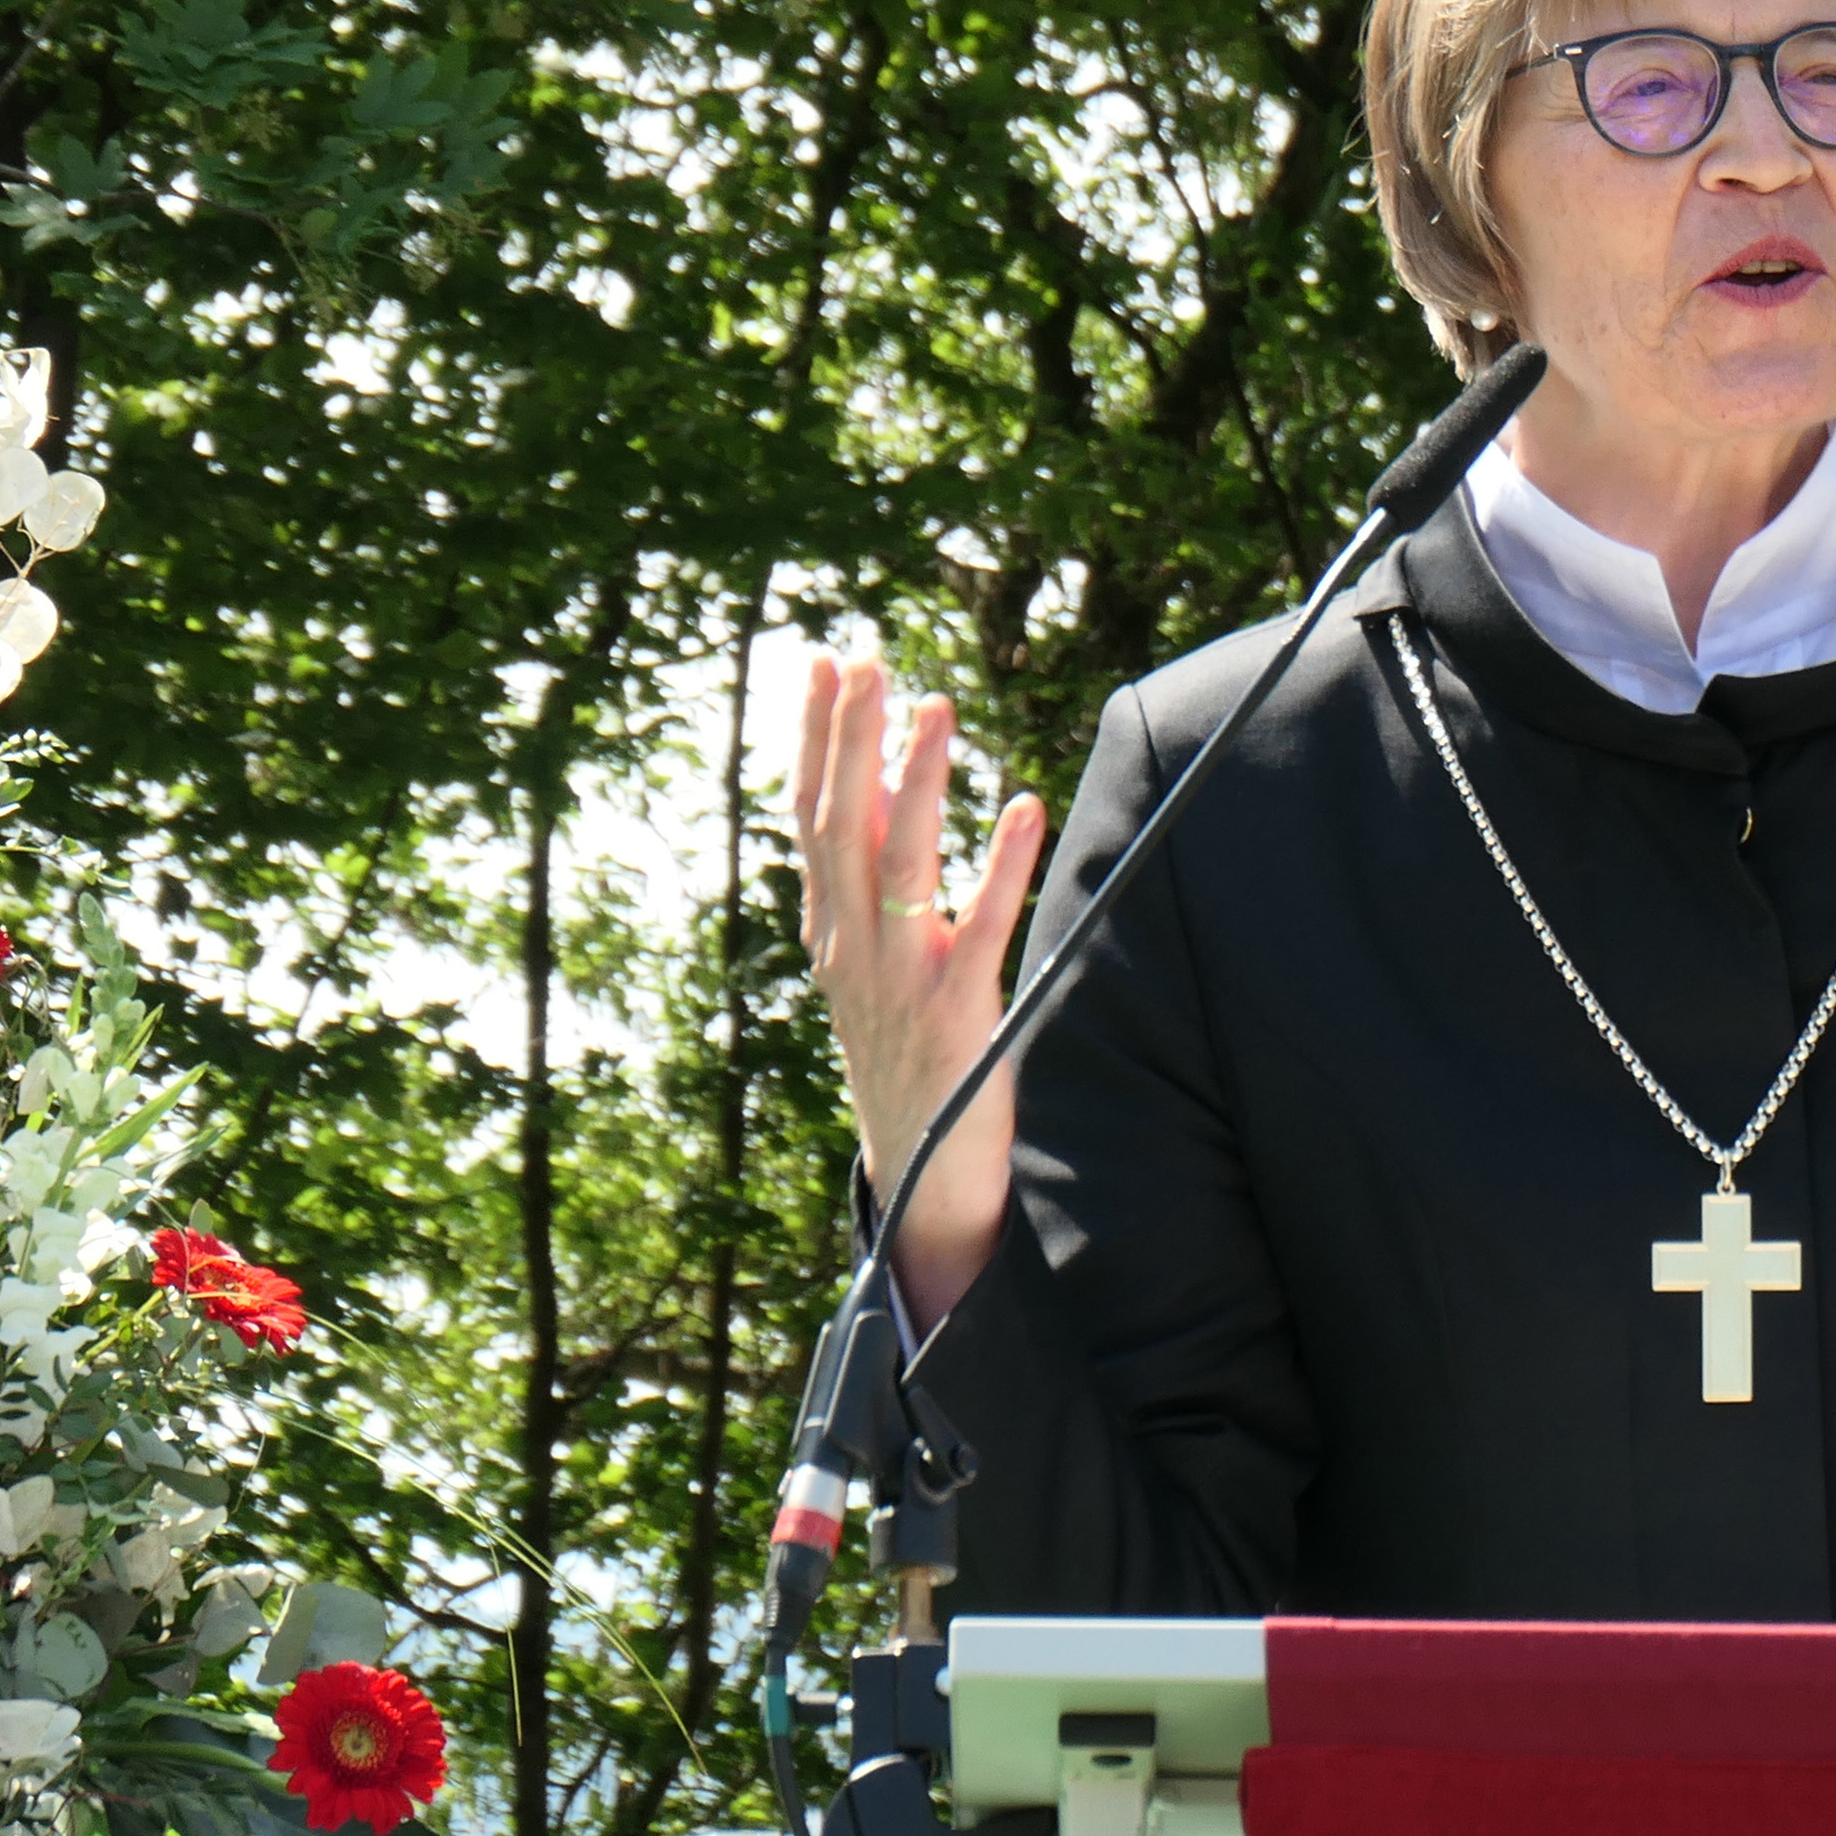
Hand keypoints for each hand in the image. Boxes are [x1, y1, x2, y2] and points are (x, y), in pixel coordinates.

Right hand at [793, 652, 1048, 1322]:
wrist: (922, 1176)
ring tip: (937, 707)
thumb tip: (887, 782)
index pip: (812, 817)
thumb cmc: (908, 1053)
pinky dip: (1001, 865)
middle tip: (865, 660)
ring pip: (900, 863)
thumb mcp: (874, 961)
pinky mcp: (956, 1012)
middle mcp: (852, 947)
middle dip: (849, 738)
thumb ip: (875, 878)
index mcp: (831, 931)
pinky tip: (1023, 807)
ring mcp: (899, 980)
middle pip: (842, 824)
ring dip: (921, 780)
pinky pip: (979, 928)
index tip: (824, 664)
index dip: (814, 739)